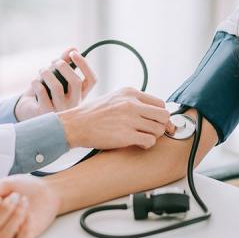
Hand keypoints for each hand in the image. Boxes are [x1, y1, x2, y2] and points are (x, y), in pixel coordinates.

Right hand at [0, 175, 59, 237]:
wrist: (47, 190)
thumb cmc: (25, 187)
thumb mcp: (8, 182)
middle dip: (3, 211)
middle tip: (16, 196)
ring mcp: (12, 230)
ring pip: (4, 235)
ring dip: (15, 217)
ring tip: (24, 201)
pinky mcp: (26, 235)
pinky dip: (25, 227)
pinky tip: (30, 214)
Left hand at [15, 48, 96, 120]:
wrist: (28, 112)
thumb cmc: (45, 92)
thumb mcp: (56, 77)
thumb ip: (65, 62)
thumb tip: (73, 48)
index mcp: (80, 95)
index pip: (92, 80)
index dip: (84, 65)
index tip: (73, 53)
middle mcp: (73, 105)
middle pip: (76, 82)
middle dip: (64, 67)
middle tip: (55, 62)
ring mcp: (60, 111)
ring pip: (57, 87)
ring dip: (47, 73)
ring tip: (42, 70)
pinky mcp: (46, 113)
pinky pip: (42, 92)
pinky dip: (36, 82)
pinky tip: (35, 82)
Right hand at [58, 87, 174, 149]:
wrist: (75, 125)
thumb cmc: (92, 115)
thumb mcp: (114, 99)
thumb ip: (133, 103)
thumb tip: (153, 113)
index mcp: (129, 93)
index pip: (160, 103)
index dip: (160, 115)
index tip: (156, 122)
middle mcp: (131, 104)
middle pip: (163, 115)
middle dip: (161, 125)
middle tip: (152, 132)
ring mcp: (129, 119)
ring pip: (159, 129)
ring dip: (153, 136)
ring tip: (142, 138)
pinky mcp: (126, 135)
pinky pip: (150, 141)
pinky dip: (146, 144)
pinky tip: (137, 144)